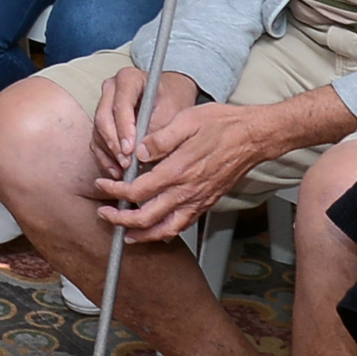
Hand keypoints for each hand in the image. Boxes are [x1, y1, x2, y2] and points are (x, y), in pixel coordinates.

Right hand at [90, 67, 201, 180]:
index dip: (124, 128)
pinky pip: (97, 141)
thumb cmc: (173, 102)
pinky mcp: (101, 122)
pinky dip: (105, 158)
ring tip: (124, 171)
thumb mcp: (173, 113)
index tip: (130, 149)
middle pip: (103, 117)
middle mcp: (111, 89)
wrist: (169, 98)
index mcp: (129, 79)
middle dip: (114, 143)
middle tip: (126, 163)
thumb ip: (157, 131)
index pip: (120, 103)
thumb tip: (143, 154)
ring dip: (109, 154)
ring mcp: (103, 104)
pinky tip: (117, 172)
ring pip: (98, 131)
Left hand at [97, 98, 271, 241]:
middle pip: (148, 218)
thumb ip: (160, 139)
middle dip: (122, 220)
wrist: (254, 136)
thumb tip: (138, 152)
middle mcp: (188, 191)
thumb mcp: (186, 120)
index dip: (116, 191)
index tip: (102, 184)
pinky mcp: (208, 202)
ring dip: (143, 235)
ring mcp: (199, 200)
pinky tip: (157, 230)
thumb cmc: (221, 124)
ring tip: (126, 235)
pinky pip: (183, 225)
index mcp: (178, 170)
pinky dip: (166, 232)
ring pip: (167, 229)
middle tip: (105, 214)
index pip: (138, 190)